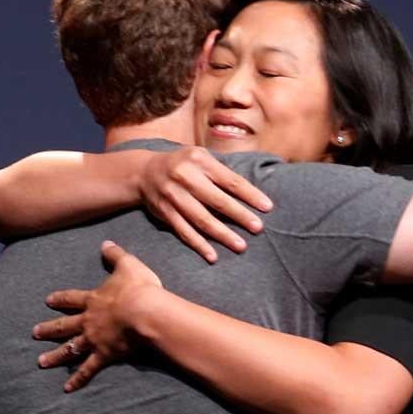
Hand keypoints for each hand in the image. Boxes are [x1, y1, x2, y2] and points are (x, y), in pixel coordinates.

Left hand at [33, 240, 165, 390]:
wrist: (145, 312)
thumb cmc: (138, 288)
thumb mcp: (128, 265)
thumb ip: (115, 254)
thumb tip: (105, 243)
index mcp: (93, 299)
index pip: (71, 298)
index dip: (59, 299)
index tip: (47, 301)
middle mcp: (88, 320)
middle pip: (64, 325)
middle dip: (48, 329)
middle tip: (34, 333)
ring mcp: (94, 339)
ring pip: (70, 349)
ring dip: (55, 356)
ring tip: (40, 362)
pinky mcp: (104, 355)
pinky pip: (88, 369)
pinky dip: (77, 379)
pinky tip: (67, 388)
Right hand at [136, 145, 272, 262]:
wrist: (144, 172)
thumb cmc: (183, 165)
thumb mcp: (200, 157)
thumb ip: (221, 172)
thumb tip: (253, 194)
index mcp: (199, 160)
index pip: (230, 180)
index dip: (250, 195)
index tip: (267, 207)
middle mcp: (184, 176)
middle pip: (217, 200)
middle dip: (239, 215)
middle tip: (258, 228)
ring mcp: (173, 195)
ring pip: (201, 219)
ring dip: (222, 234)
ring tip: (241, 246)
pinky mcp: (165, 212)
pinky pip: (184, 231)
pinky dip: (198, 244)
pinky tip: (213, 256)